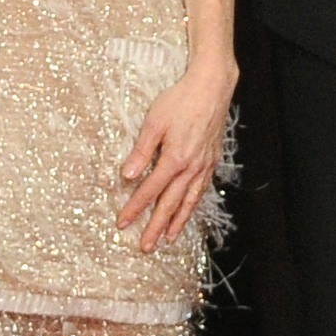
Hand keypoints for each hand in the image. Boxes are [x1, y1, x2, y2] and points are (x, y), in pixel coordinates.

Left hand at [116, 56, 234, 251]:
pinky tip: (187, 211)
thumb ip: (141, 152)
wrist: (212, 87)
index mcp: (174, 159)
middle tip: (146, 247)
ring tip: (168, 239)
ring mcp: (204, 166)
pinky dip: (193, 205)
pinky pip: (201, 190)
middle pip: (170, 204)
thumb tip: (126, 176)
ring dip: (177, 222)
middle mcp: (191, 167)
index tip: (122, 223)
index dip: (135, 208)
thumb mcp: (153, 122)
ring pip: (189, 201)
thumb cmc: (180, 100)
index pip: (149, 191)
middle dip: (156, 227)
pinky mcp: (211, 160)